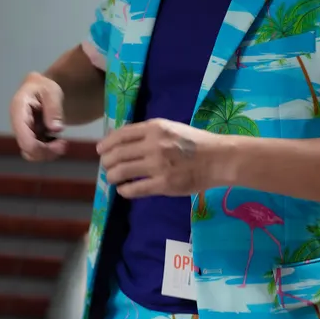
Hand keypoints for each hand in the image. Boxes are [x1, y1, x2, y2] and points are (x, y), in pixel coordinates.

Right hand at [10, 72, 67, 161]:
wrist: (40, 88)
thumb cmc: (44, 87)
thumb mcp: (52, 92)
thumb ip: (53, 108)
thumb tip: (56, 129)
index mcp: (18, 112)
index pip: (24, 138)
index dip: (40, 147)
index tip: (60, 143)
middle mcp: (18, 126)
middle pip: (27, 149)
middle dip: (47, 152)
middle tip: (64, 144)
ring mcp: (23, 133)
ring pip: (31, 153)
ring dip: (48, 153)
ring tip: (62, 143)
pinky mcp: (29, 137)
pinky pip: (36, 151)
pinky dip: (48, 151)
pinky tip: (57, 141)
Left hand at [97, 118, 225, 198]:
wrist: (218, 158)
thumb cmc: (196, 142)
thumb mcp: (171, 128)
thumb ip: (149, 133)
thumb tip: (123, 140)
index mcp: (155, 128)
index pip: (121, 135)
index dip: (107, 144)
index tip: (101, 150)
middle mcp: (153, 144)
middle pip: (117, 154)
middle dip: (107, 162)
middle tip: (106, 167)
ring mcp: (158, 165)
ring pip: (122, 171)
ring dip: (112, 176)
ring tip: (113, 179)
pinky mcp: (163, 184)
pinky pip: (135, 189)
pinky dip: (124, 190)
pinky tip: (124, 190)